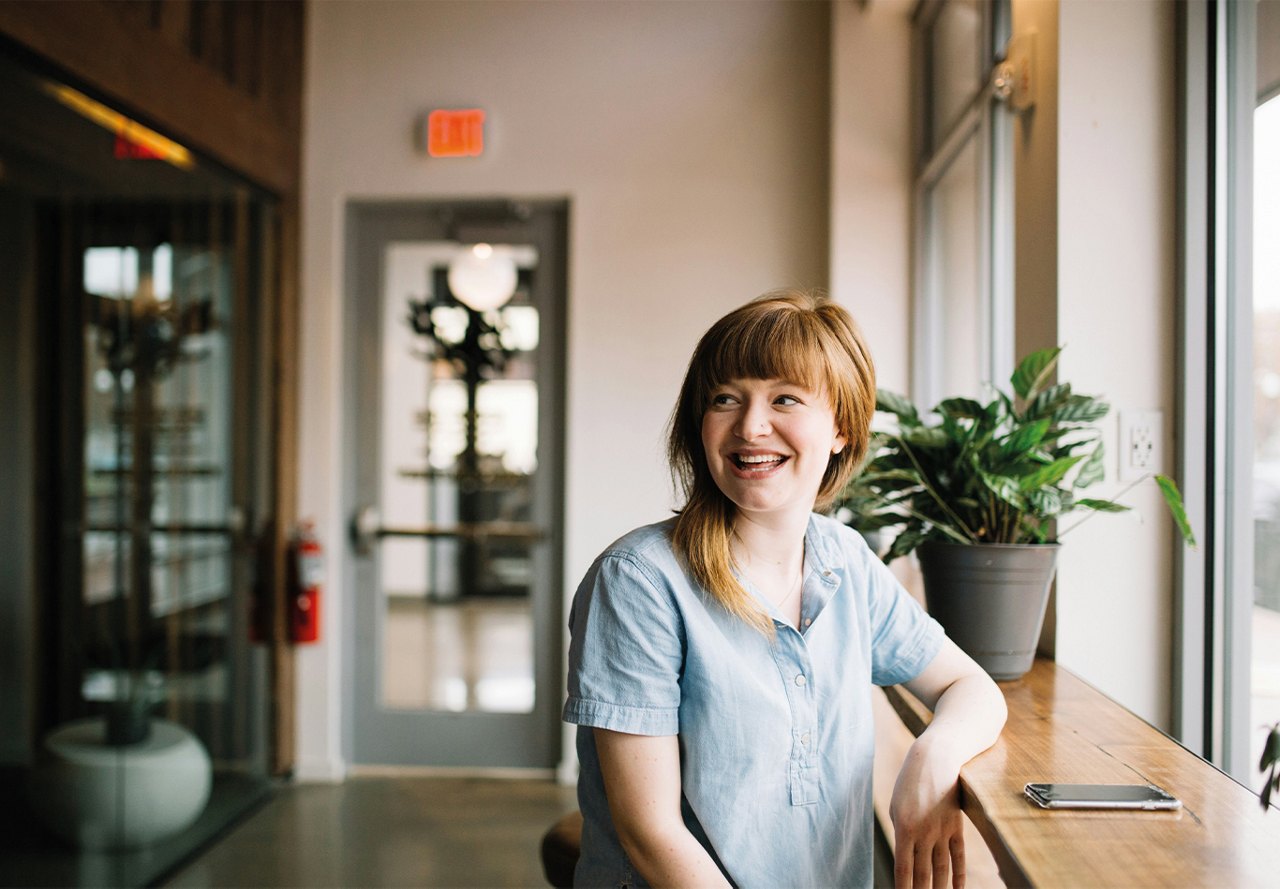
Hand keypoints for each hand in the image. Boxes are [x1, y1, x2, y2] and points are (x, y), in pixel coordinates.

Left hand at [889, 737, 966, 888]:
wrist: (936, 759)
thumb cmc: (910, 782)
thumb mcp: (896, 806)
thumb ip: (901, 833)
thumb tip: (905, 856)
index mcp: (904, 828)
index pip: (903, 869)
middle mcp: (924, 833)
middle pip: (923, 874)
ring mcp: (942, 831)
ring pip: (941, 869)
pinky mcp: (956, 827)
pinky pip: (958, 856)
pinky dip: (959, 876)